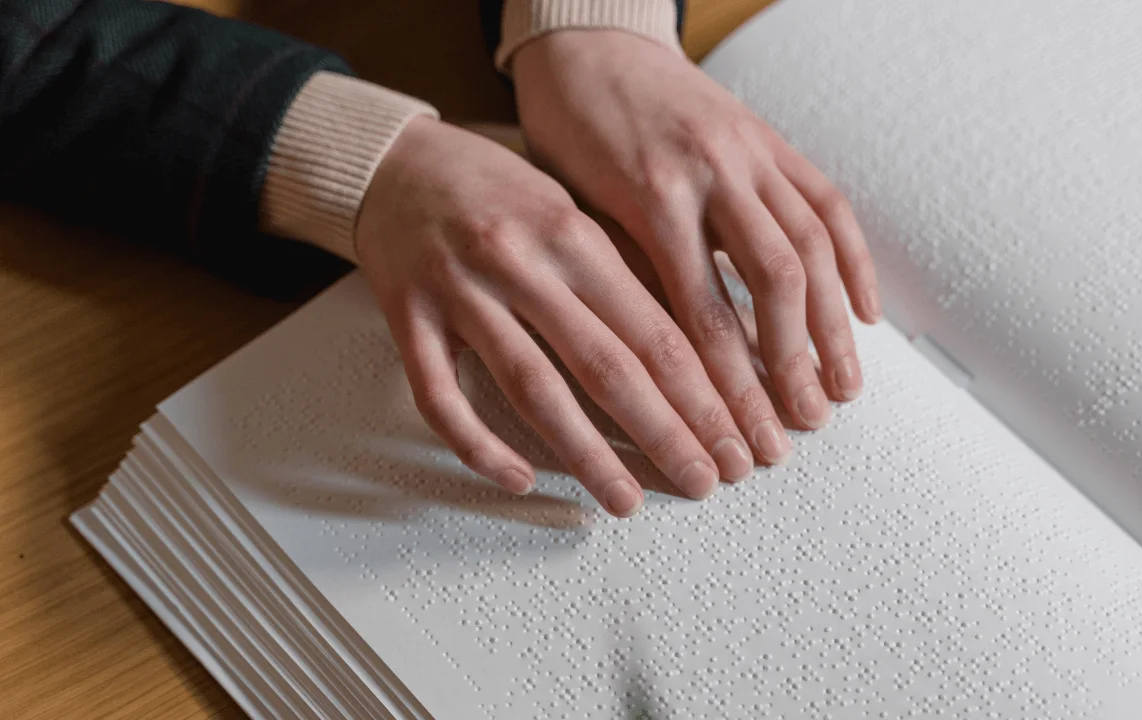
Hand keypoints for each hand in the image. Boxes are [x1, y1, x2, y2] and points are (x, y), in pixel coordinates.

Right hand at [356, 117, 754, 516]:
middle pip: (604, 364)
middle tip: (705, 483)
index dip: (701, 396)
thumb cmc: (503, 194)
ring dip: (584, 453)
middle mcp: (521, 261)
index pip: (654, 330)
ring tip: (626, 501)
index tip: (734, 442)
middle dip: (662, 432)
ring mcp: (459, 290)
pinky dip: (477, 443)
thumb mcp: (576, 215)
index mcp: (575, 234)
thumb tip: (714, 347)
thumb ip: (632, 276)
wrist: (398, 161)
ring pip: (530, 385)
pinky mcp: (407, 316)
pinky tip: (516, 479)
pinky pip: (438, 396)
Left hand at [511, 30, 880, 465]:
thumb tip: (664, 369)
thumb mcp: (573, 209)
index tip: (738, 442)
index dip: (727, 390)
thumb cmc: (567, 130)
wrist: (588, 43)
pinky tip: (867, 312)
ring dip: (834, 326)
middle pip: (772, 284)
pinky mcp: (772, 139)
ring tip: (843, 388)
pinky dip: (854, 260)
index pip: (702, 315)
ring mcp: (749, 150)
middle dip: (790, 367)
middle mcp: (711, 171)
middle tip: (800, 429)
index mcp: (651, 195)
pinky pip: (828, 201)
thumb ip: (624, 276)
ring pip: (811, 246)